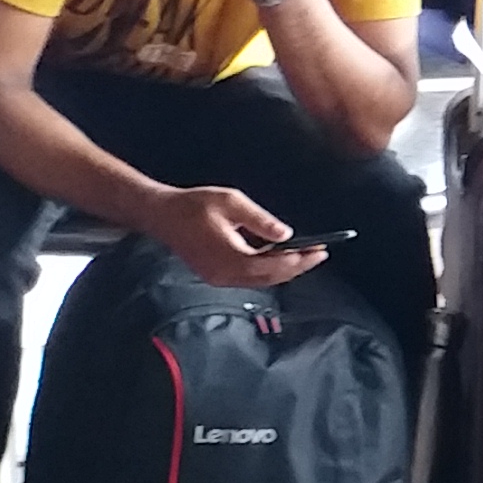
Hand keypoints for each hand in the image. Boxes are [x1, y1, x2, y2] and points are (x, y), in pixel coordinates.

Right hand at [138, 182, 320, 289]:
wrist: (161, 215)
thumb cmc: (194, 205)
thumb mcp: (230, 202)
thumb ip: (260, 220)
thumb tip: (287, 234)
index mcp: (231, 256)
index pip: (274, 265)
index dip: (300, 260)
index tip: (321, 251)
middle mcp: (226, 274)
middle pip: (271, 278)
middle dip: (298, 266)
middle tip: (321, 254)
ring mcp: (220, 278)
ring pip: (261, 280)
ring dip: (285, 269)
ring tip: (306, 255)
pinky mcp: (216, 275)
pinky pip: (249, 277)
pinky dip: (268, 269)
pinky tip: (280, 256)